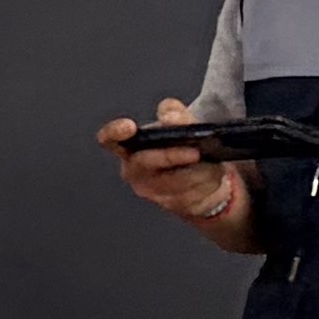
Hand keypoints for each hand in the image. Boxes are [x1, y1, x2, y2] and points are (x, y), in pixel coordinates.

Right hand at [103, 95, 249, 233]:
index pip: (109, 139)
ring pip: (173, 181)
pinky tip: (209, 178)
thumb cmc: (184, 148)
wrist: (202, 180)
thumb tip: (169, 117)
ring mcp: (149, 190)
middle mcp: (133, 170)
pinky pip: (190, 193)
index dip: (114, 132)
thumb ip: (176, 114)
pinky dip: (204, 183)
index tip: (129, 126)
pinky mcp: (169, 204)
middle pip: (145, 162)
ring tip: (208, 163)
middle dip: (171, 156)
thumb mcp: (183, 125)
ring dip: (196, 171)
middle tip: (194, 151)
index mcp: (129, 146)